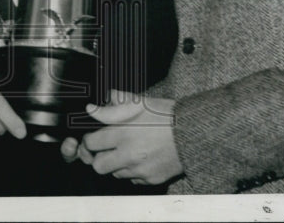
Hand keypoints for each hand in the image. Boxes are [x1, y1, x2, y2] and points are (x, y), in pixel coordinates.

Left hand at [62, 89, 182, 184]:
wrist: (193, 132)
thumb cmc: (165, 115)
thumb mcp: (138, 103)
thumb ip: (112, 108)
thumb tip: (91, 109)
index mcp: (123, 133)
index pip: (90, 143)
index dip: (90, 140)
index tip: (95, 137)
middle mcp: (129, 154)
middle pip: (98, 165)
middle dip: (99, 157)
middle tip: (106, 148)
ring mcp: (140, 169)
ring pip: (115, 174)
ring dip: (116, 164)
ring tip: (127, 151)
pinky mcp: (151, 179)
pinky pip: (133, 179)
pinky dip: (133, 171)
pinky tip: (141, 158)